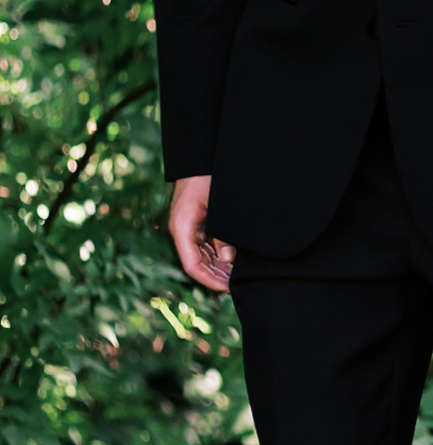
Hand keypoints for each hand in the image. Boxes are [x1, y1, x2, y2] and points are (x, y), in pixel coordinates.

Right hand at [168, 176, 234, 294]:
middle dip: (217, 275)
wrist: (200, 156)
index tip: (228, 287)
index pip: (192, 265)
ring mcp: (187, 226)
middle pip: (197, 263)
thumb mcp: (219, 207)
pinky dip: (218, 253)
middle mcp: (181, 230)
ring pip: (201, 255)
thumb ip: (223, 234)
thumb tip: (228, 259)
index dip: (209, 280)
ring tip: (239, 274)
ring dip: (219, 266)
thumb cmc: (208, 178)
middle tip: (239, 283)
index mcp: (182, 227)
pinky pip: (204, 244)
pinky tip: (234, 259)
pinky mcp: (194, 221)